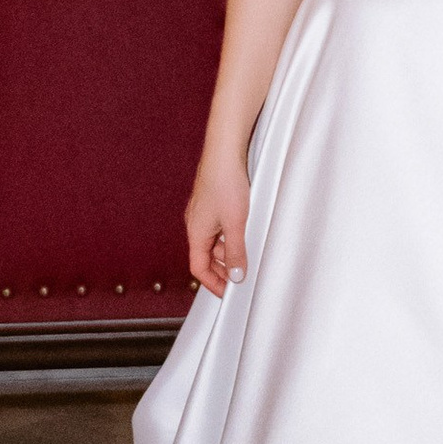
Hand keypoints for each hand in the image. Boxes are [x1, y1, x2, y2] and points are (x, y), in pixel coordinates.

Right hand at [186, 147, 250, 299]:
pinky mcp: (213, 201)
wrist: (225, 150)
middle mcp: (196, 223)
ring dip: (228, 252)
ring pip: (214, 241)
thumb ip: (235, 251)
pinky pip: (219, 227)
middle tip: (239, 279)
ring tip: (247, 256)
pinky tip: (245, 233)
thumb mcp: (235, 223)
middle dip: (221, 270)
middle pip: (205, 256)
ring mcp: (204, 212)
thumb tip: (236, 275)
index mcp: (196, 231)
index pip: (198, 268)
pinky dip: (230, 236)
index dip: (213, 283)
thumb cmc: (225, 182)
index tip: (228, 293)